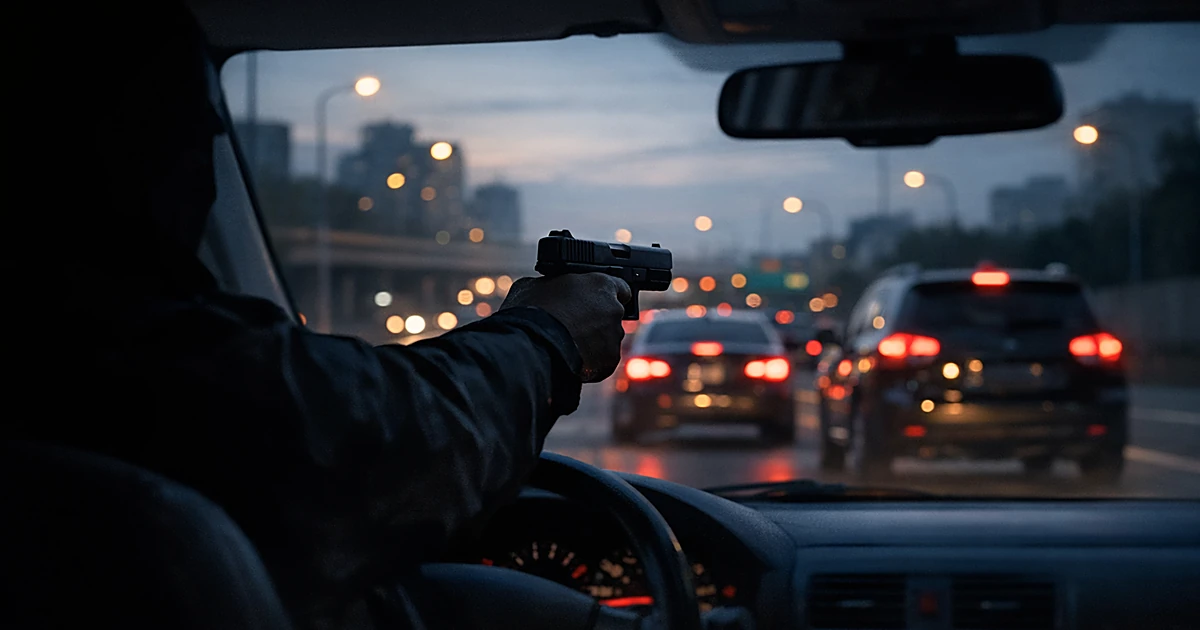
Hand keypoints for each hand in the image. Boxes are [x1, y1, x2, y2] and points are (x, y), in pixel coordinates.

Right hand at [500, 274, 631, 381]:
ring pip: (607, 339)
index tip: (595, 302)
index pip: (619, 287)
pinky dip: (590, 361)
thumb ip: (552, 285)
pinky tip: (571, 359)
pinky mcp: (609, 361)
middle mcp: (613, 309)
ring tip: (568, 345)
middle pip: (612, 315)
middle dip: (597, 320)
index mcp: (601, 284)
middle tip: (574, 325)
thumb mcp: (534, 284)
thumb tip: (547, 289)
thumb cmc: (531, 311)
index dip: (605, 295)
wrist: (531, 346)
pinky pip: (602, 361)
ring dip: (594, 341)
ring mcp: (614, 337)